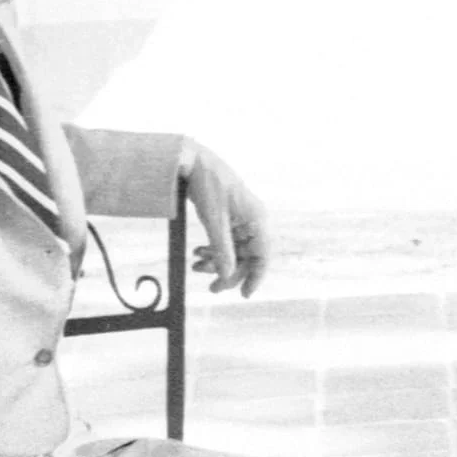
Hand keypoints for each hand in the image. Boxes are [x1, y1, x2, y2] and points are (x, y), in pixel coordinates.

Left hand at [178, 140, 268, 296]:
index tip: (244, 294)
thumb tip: (227, 276)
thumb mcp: (214, 221)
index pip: (263, 256)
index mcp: (257, 219)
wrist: (193, 162)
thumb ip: (222, 250)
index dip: (256, 277)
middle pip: (247, 257)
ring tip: (196, 266)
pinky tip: (197, 253)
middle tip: (211, 287)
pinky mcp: (229, 218)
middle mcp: (253, 221)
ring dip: (217, 262)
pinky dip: (212, 250)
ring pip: (234, 251)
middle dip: (228, 272)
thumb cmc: (208, 185)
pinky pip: (225, 242)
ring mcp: (241, 219)